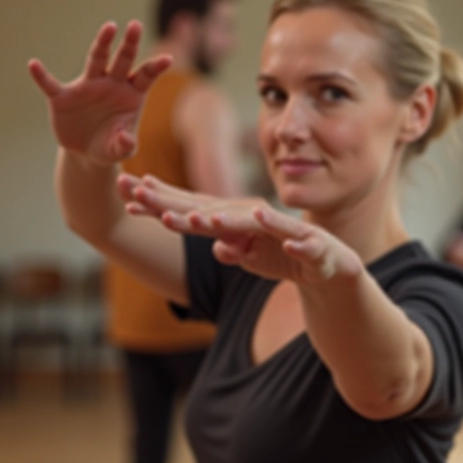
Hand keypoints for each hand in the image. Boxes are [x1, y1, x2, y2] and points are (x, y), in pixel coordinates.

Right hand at [28, 21, 172, 165]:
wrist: (86, 154)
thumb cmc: (110, 146)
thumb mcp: (120, 150)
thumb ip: (125, 145)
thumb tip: (126, 138)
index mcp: (131, 94)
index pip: (146, 77)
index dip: (156, 68)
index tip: (169, 59)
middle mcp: (111, 84)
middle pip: (123, 60)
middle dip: (129, 44)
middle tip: (136, 25)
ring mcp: (88, 87)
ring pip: (96, 60)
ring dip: (102, 43)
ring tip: (110, 26)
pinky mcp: (63, 98)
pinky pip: (51, 84)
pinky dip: (41, 76)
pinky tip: (33, 65)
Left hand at [120, 174, 363, 284]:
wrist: (334, 269)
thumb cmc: (286, 258)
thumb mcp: (251, 258)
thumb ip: (231, 249)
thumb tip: (215, 246)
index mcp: (238, 222)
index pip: (194, 210)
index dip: (162, 202)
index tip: (128, 194)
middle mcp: (257, 219)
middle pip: (213, 210)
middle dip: (178, 204)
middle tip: (143, 193)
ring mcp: (282, 229)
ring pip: (252, 223)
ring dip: (228, 220)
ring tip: (201, 219)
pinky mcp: (310, 244)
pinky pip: (295, 238)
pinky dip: (282, 231)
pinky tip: (265, 224)